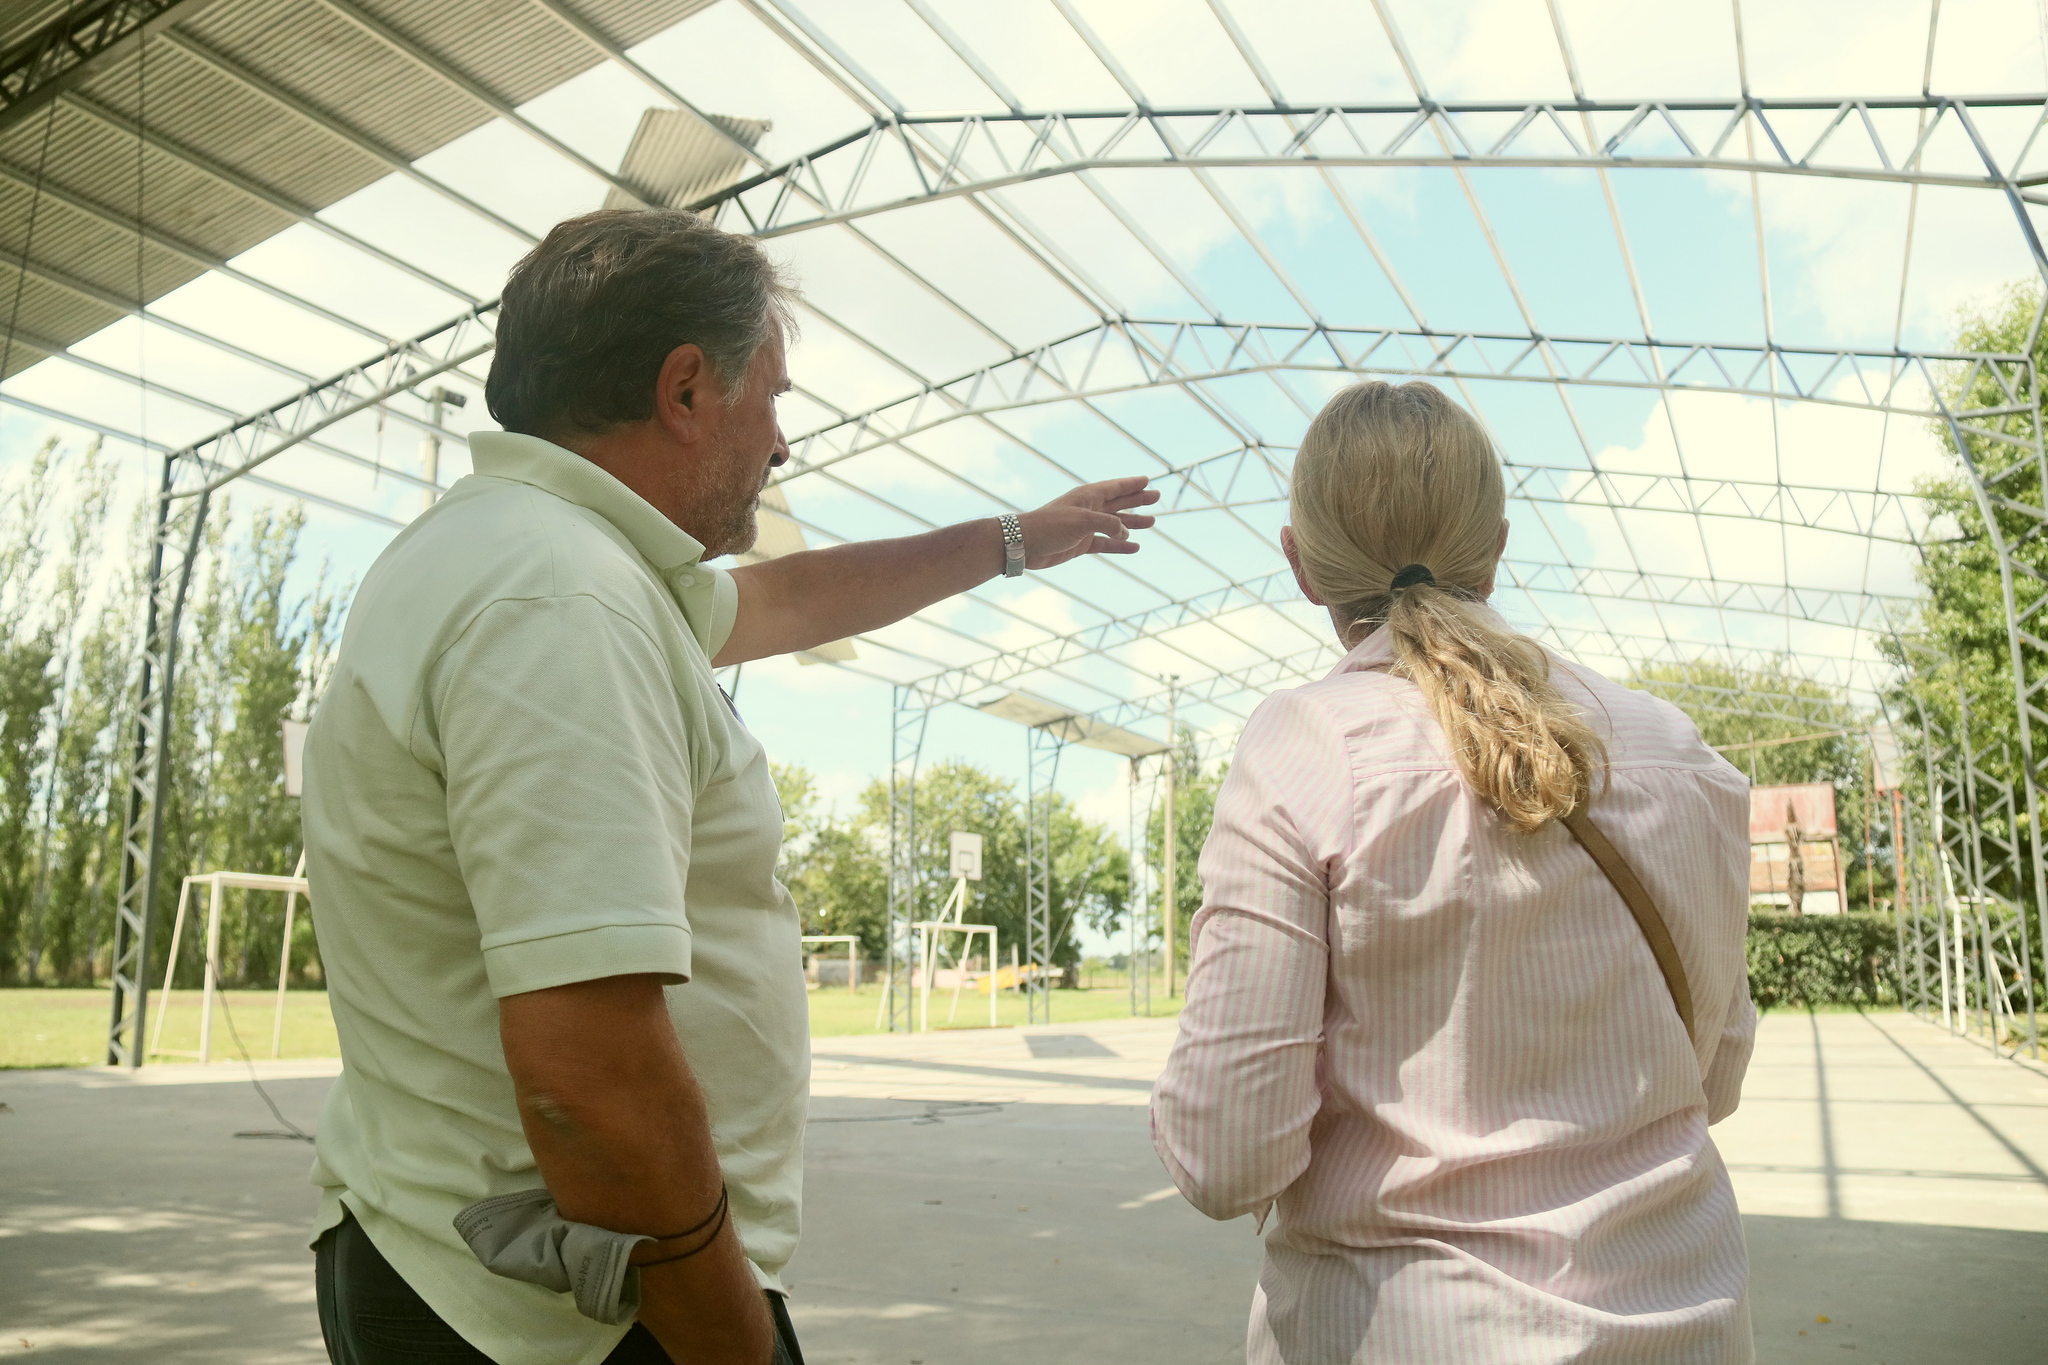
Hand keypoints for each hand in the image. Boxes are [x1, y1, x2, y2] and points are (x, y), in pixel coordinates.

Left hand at [1018, 476, 1159, 569]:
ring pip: (1116, 524)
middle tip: (1156, 497)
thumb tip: (1126, 533)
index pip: (1115, 487)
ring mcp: (1085, 527)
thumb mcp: (1083, 520)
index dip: (1131, 484)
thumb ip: (1108, 524)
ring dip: (1133, 523)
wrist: (1024, 545)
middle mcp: (1089, 509)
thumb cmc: (1050, 526)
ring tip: (1152, 522)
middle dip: (1138, 500)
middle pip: (1119, 503)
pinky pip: (1106, 544)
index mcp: (1088, 496)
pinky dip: (1120, 545)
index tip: (1148, 480)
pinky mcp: (1081, 544)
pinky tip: (1135, 547)